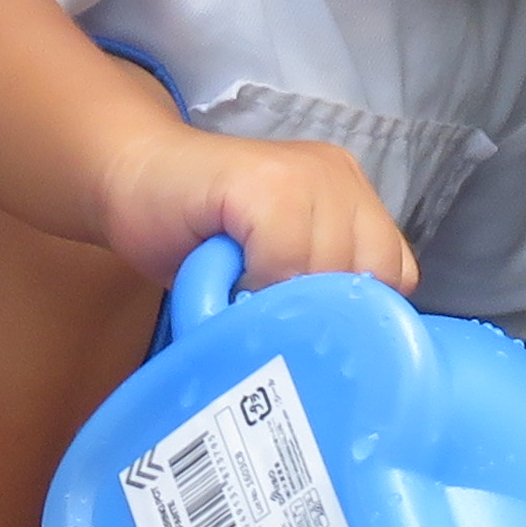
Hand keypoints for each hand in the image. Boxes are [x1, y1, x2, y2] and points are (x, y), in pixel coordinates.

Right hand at [91, 123, 421, 295]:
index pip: (394, 272)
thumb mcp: (274, 268)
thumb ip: (315, 289)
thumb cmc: (197, 237)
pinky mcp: (266, 180)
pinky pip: (285, 252)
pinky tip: (227, 273)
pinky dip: (256, 277)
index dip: (352, 313)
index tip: (305, 327)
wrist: (131, 181)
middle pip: (366, 274)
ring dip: (281, 297)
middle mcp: (340, 179)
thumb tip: (347, 352)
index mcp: (352, 200)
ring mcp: (307, 174)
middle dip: (314, 310)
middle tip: (263, 311)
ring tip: (241, 291)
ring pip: (327, 267)